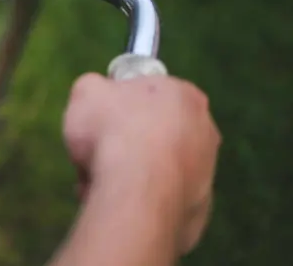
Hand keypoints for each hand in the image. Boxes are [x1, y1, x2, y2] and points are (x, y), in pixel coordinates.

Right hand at [62, 73, 220, 254]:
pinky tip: (116, 200)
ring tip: (98, 181)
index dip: (119, 104)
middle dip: (125, 142)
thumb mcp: (86, 91)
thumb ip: (94, 86)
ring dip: (128, 173)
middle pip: (154, 131)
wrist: (136, 191)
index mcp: (184, 94)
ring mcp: (206, 171)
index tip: (100, 118)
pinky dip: (138, 199)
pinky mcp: (198, 207)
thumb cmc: (112, 131)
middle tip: (97, 151)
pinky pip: (159, 198)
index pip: (150, 93)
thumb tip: (96, 94)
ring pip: (156, 168)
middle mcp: (205, 130)